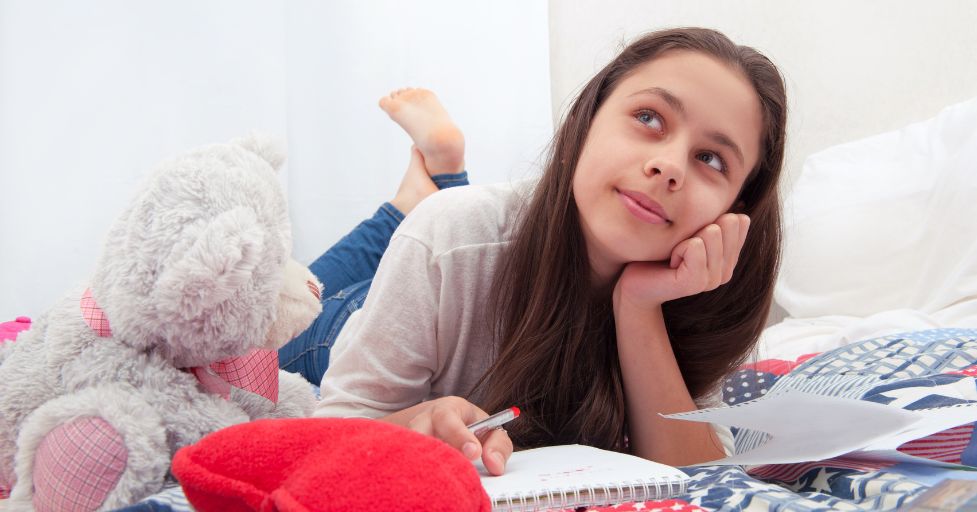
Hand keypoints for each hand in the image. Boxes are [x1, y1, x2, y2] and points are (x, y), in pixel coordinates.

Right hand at [383, 396, 512, 474]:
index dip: (459, 435)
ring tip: (430, 479)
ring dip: (416, 462)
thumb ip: (498, 445)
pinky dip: (408, 473)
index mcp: (446, 410)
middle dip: (431, 449)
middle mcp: (422, 422)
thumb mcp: (489, 430)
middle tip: (448, 471)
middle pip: (417, 431)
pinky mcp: (400, 452)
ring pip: (405, 447)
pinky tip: (418, 485)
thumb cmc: (469, 428)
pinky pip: (400, 461)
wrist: (443, 425)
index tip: (474, 453)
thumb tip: (495, 465)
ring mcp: (408, 437)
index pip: (447, 418)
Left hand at [614, 213, 749, 310]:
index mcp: (729, 258)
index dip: (709, 220)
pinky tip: (670, 264)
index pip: (739, 221)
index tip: (692, 238)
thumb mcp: (692, 233)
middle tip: (681, 248)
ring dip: (686, 238)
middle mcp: (726, 272)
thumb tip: (741, 209)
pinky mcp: (696, 283)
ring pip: (712, 232)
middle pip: (727, 223)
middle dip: (698, 227)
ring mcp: (713, 280)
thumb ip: (716, 223)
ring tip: (674, 257)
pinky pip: (694, 246)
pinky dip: (677, 248)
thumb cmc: (660, 253)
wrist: (636, 282)